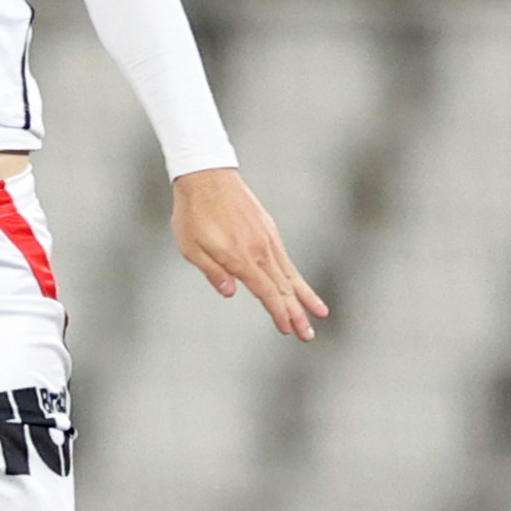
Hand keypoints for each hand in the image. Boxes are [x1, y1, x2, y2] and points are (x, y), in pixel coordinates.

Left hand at [172, 167, 327, 340]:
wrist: (206, 175)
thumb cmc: (193, 212)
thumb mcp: (191, 246)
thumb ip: (212, 272)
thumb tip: (231, 293)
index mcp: (240, 257)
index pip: (266, 292)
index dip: (278, 313)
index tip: (288, 330)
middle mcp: (259, 248)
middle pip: (283, 287)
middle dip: (297, 313)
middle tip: (308, 335)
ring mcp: (267, 237)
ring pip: (289, 273)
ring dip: (304, 296)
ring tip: (319, 313)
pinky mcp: (268, 228)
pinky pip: (285, 258)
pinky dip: (295, 275)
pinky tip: (298, 285)